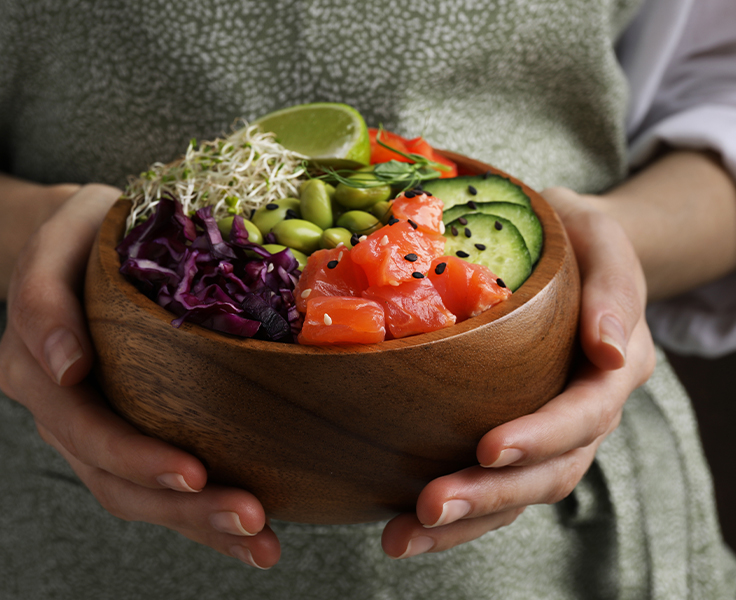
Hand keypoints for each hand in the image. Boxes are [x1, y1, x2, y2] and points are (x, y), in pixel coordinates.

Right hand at [0, 184, 279, 568]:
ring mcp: (96, 429)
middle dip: (183, 506)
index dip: (133, 454)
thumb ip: (43, 297)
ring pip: (139, 495)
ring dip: (201, 524)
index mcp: (37, 367)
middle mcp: (63, 411)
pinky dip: (203, 515)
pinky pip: (160, 485)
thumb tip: (67, 368)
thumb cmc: (82, 236)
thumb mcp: (57, 240)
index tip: (190, 472)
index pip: (81, 423)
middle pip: (115, 477)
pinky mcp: (132, 431)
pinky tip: (252, 533)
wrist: (84, 246)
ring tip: (262, 540)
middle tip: (248, 514)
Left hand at [381, 186, 655, 557]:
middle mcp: (587, 412)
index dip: (542, 436)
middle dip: (490, 495)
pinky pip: (492, 482)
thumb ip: (613, 289)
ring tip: (404, 536)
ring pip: (518, 492)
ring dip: (464, 520)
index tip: (491, 448)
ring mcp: (550, 431)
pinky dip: (456, 510)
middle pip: (549, 472)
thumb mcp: (601, 240)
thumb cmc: (578, 239)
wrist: (569, 250)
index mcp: (613, 369)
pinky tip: (406, 521)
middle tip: (429, 506)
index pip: (585, 414)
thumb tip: (611, 349)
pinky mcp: (515, 435)